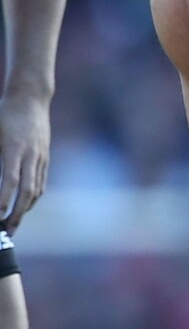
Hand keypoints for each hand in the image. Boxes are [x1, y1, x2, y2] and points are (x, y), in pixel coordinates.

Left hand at [0, 96, 51, 234]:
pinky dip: (33, 197)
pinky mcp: (45, 157)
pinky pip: (40, 182)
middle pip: (26, 192)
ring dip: (26, 209)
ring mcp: (40, 157)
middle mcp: (30, 156)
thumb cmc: (4, 113)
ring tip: (14, 223)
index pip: (9, 181)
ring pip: (36, 189)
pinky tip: (26, 206)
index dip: (3, 201)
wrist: (30, 98)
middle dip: (17, 214)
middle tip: (7, 231)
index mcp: (13, 149)